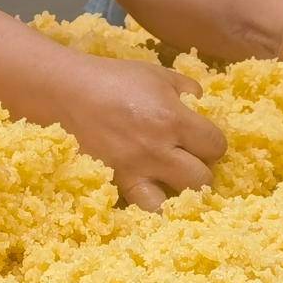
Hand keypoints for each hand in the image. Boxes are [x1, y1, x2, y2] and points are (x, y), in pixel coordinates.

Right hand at [56, 55, 227, 211]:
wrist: (67, 94)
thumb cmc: (114, 79)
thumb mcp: (158, 74)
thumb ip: (187, 89)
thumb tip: (202, 104)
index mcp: (173, 119)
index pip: (215, 145)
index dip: (213, 144)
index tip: (202, 140)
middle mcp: (159, 150)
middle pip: (203, 179)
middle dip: (201, 169)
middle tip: (188, 161)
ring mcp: (136, 171)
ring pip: (177, 203)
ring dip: (180, 194)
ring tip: (173, 183)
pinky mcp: (116, 183)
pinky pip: (142, 208)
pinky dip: (152, 204)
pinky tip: (152, 194)